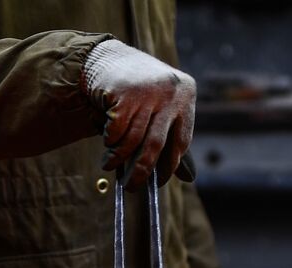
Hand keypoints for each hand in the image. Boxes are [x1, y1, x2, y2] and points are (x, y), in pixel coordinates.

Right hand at [82, 39, 195, 188]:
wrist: (107, 58)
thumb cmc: (137, 89)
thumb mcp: (160, 104)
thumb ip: (170, 131)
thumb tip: (182, 175)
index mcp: (185, 95)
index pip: (181, 141)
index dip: (169, 165)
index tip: (158, 182)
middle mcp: (170, 92)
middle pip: (156, 145)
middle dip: (142, 170)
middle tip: (131, 186)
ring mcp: (147, 92)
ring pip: (133, 140)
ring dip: (118, 157)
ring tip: (109, 164)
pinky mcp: (124, 94)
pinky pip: (116, 131)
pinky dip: (110, 141)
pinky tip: (107, 142)